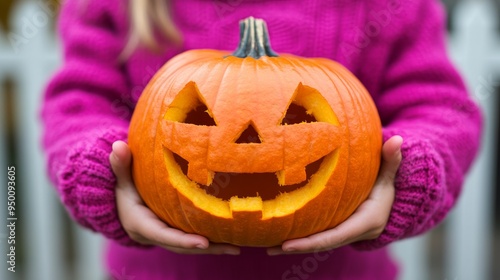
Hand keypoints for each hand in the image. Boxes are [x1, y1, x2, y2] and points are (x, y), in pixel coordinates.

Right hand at [109, 140, 239, 254]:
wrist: (117, 204)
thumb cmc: (121, 189)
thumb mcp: (120, 177)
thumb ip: (120, 164)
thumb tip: (118, 146)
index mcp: (141, 225)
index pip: (164, 235)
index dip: (183, 240)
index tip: (204, 242)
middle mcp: (154, 235)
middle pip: (182, 246)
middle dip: (207, 249)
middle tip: (232, 248)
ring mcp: (165, 236)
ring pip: (189, 247)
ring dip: (214, 248)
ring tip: (237, 247)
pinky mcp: (173, 233)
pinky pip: (192, 240)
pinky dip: (211, 242)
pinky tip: (231, 240)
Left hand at [267, 135, 402, 254]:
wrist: (393, 207)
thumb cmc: (387, 188)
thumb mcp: (389, 176)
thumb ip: (391, 161)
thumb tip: (398, 139)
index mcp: (364, 223)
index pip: (334, 237)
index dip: (311, 242)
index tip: (288, 244)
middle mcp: (352, 234)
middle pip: (321, 245)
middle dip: (296, 248)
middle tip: (269, 248)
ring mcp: (343, 235)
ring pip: (316, 244)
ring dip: (292, 246)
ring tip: (266, 247)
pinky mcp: (335, 231)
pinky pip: (316, 237)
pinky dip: (299, 239)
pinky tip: (277, 237)